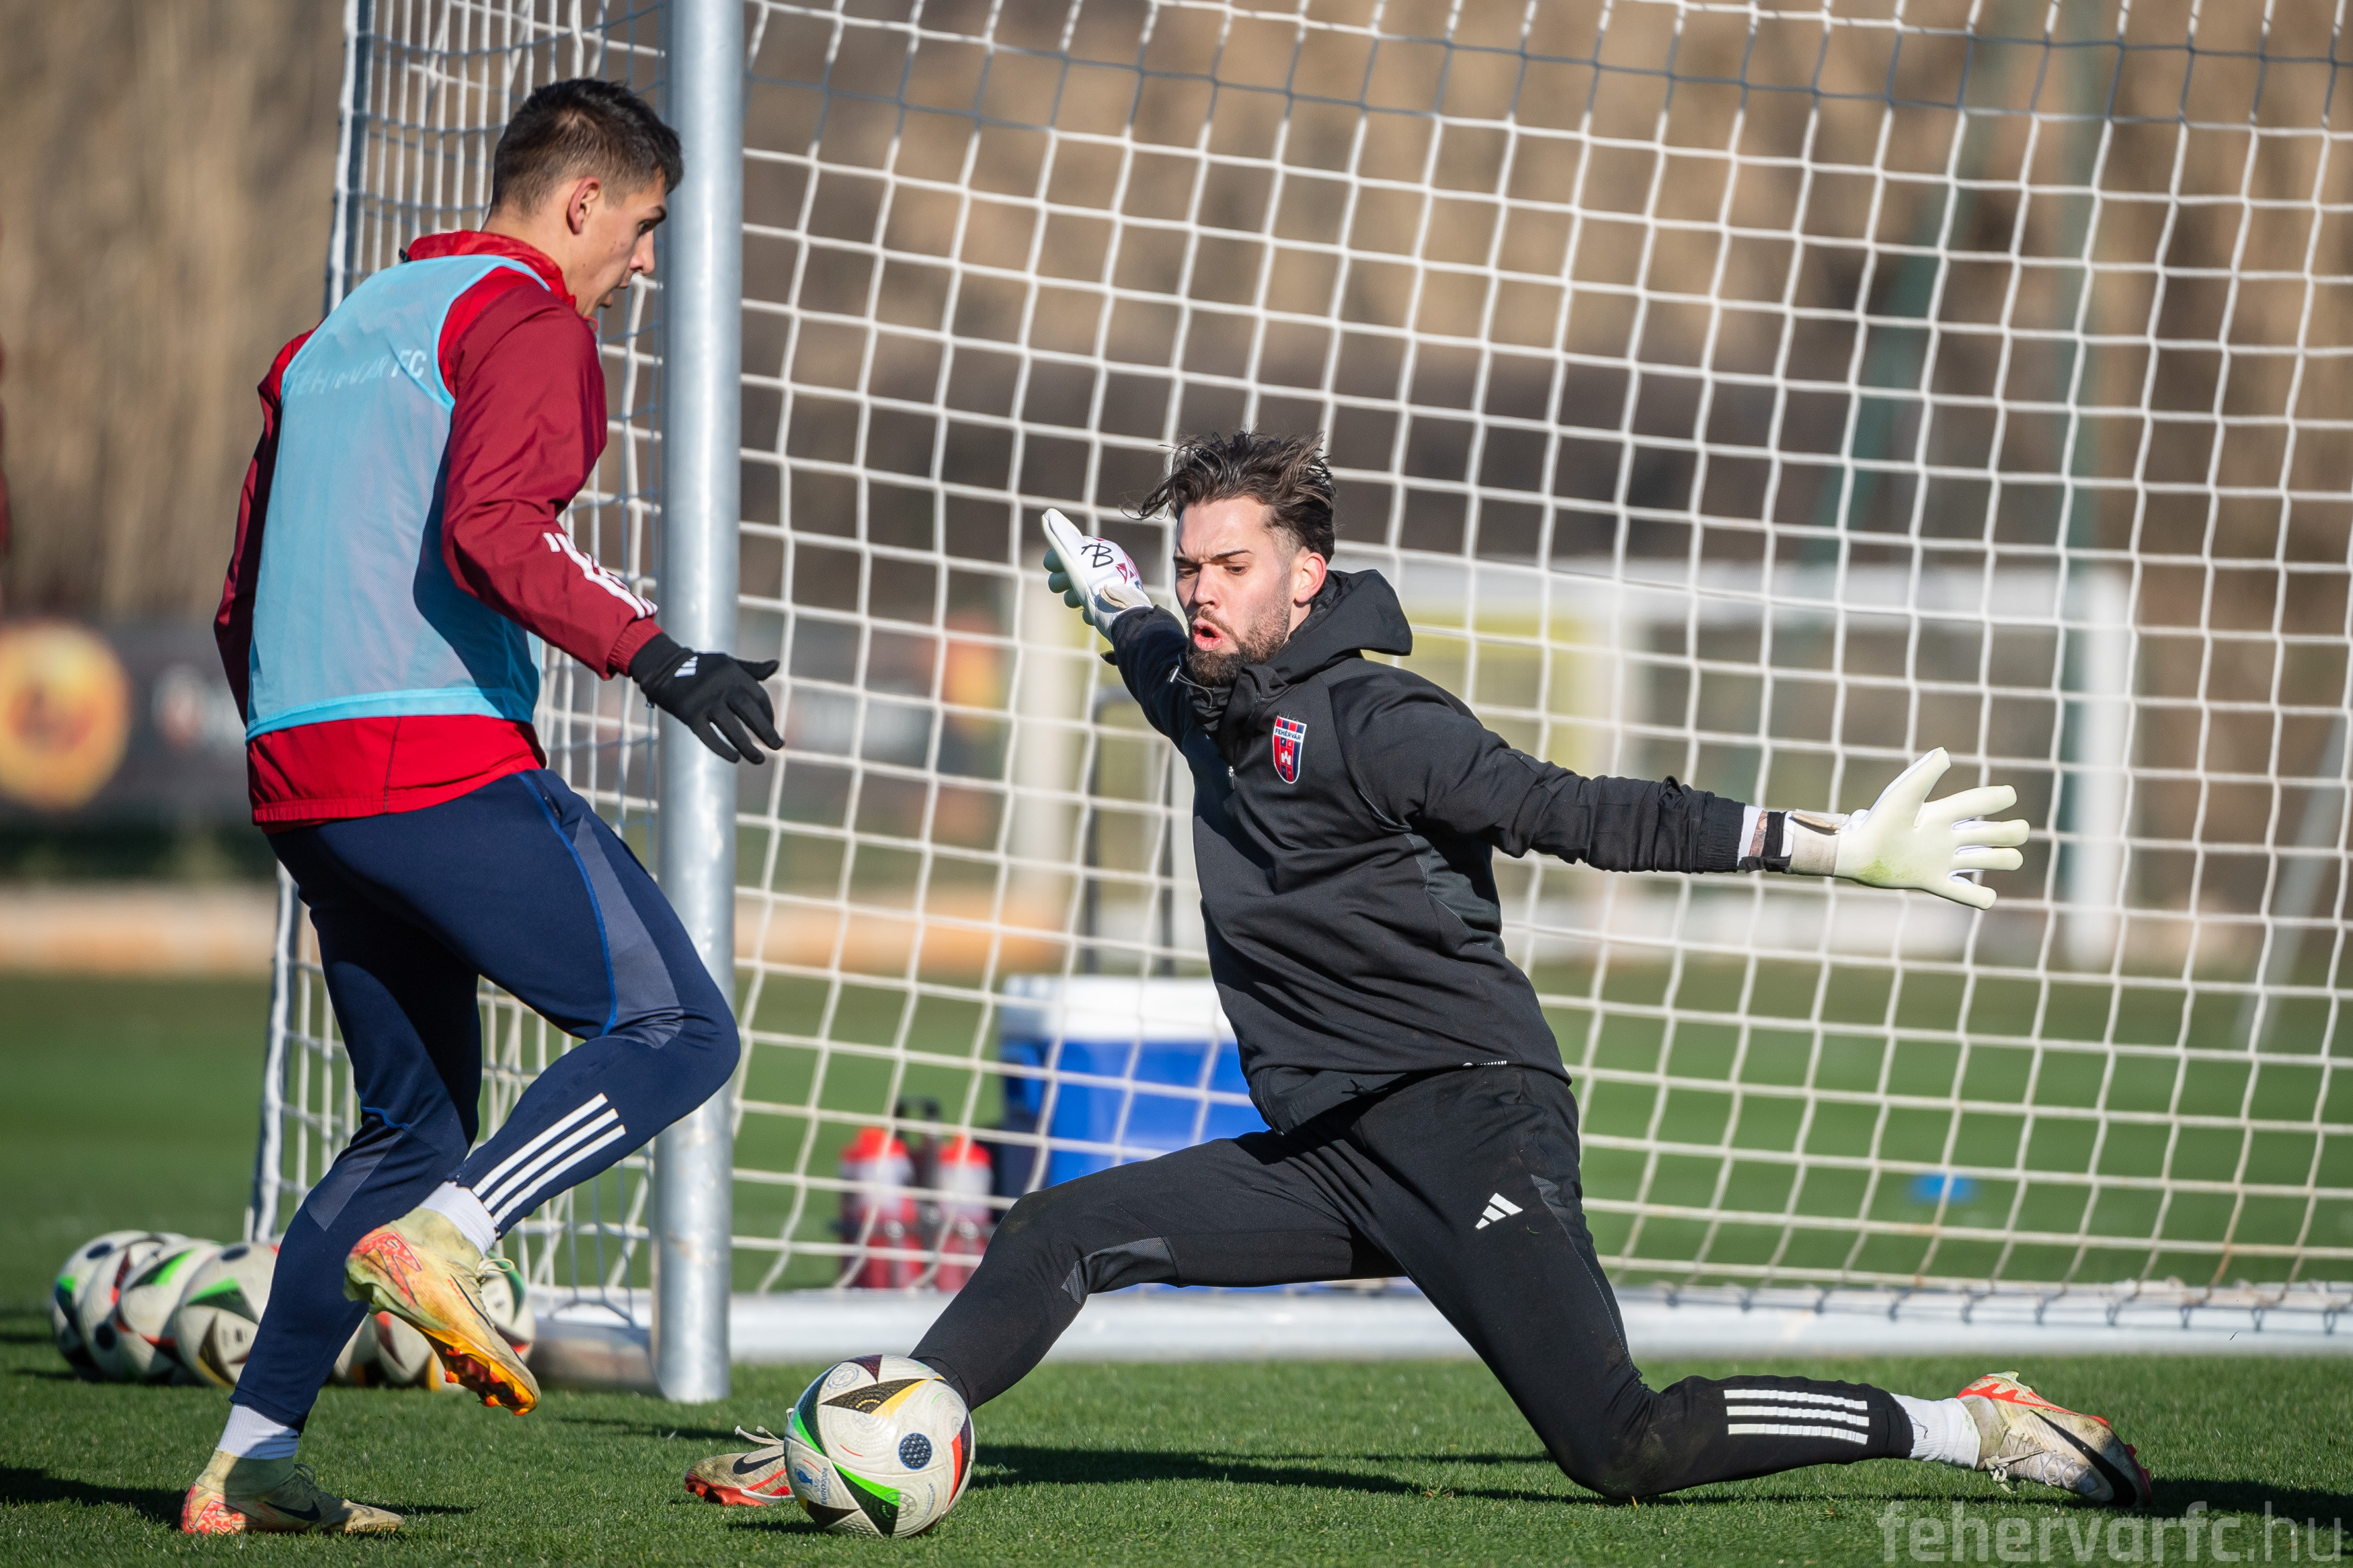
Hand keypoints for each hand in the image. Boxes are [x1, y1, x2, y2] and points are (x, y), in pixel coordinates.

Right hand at [629, 632, 782, 763]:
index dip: (768, 714)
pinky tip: (735, 758)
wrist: (665, 668)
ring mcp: (705, 702)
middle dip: (766, 730)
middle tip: (778, 746)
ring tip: (759, 759)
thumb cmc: (703, 668)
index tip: (770, 727)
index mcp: (734, 674)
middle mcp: (721, 688)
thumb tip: (777, 664)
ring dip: (746, 746)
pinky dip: (722, 749)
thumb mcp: (728, 664)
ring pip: (731, 728)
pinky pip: (708, 736)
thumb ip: (752, 669)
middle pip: (749, 711)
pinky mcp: (689, 714)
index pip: (759, 697)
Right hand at [1041, 509, 1151, 629]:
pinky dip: (1088, 610)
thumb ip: (1061, 537)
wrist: (1122, 612)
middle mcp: (1106, 567)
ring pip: (1078, 592)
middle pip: (1071, 573)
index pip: (1070, 549)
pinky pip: (1092, 608)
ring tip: (1078, 601)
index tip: (1051, 567)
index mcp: (1099, 552)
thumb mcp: (1076, 556)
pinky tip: (1091, 612)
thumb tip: (1049, 514)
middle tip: (1062, 587)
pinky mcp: (1112, 608)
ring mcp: (1109, 588)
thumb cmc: (1097, 581)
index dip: (1056, 559)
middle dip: (1062, 580)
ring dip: (1072, 597)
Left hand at [1787, 748, 2028, 908]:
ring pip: (1989, 860)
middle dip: (2012, 832)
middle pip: (1995, 832)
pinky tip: (1986, 896)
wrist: (1856, 855)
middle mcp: (1946, 837)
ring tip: (2004, 859)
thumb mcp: (1903, 796)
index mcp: (1940, 815)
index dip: (1996, 798)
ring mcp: (1942, 860)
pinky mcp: (1933, 882)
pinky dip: (1982, 898)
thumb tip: (1945, 753)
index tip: (2009, 795)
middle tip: (2015, 833)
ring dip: (2003, 860)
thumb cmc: (1878, 822)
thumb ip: (1924, 775)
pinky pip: (1966, 894)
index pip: (1977, 803)